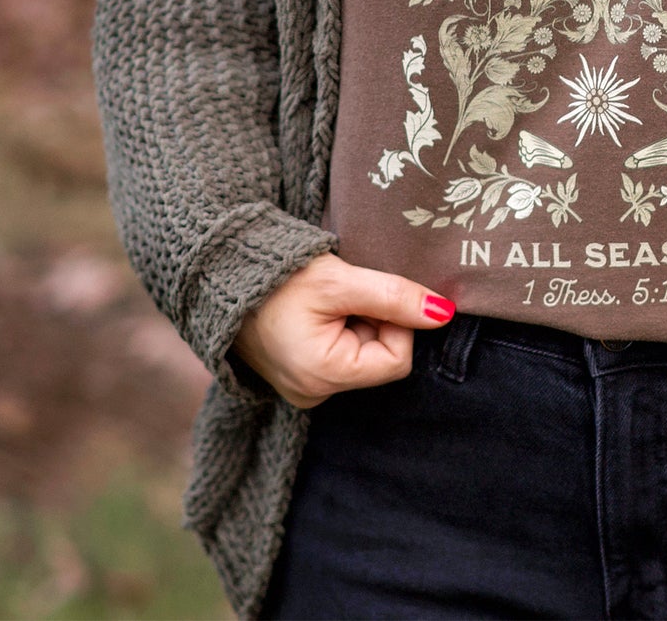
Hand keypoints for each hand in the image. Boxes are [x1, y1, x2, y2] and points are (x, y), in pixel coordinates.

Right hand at [228, 253, 455, 409]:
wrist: (220, 273)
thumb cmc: (277, 277)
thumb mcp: (341, 281)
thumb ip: (395, 297)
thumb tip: (445, 313)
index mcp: (323, 378)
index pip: (397, 359)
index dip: (395, 322)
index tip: (369, 294)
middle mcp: (313, 393)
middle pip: (380, 357)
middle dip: (374, 320)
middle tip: (345, 292)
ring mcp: (304, 387)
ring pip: (363, 353)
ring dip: (358, 320)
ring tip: (327, 299)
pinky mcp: (299, 374)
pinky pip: (342, 353)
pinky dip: (341, 327)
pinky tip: (319, 308)